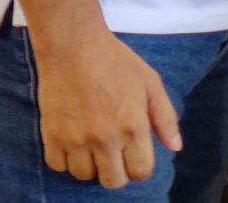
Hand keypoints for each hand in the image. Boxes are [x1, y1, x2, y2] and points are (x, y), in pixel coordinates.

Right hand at [31, 28, 180, 186]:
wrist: (74, 47)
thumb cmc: (116, 62)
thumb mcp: (150, 83)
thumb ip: (165, 118)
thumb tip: (176, 147)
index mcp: (133, 126)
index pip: (140, 171)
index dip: (140, 167)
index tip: (135, 156)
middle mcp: (105, 138)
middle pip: (113, 181)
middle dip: (118, 171)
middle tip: (115, 152)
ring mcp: (76, 140)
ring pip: (84, 176)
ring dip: (91, 164)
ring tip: (94, 143)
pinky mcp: (52, 136)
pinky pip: (58, 166)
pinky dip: (66, 159)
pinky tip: (73, 140)